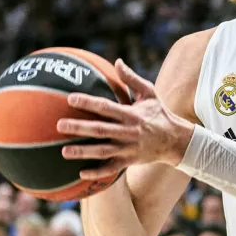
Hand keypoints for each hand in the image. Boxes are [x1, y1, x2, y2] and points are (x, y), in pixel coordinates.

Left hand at [56, 59, 194, 178]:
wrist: (176, 141)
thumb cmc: (160, 113)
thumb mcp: (149, 93)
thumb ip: (131, 79)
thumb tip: (117, 61)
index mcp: (131, 114)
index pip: (106, 107)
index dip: (88, 102)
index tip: (70, 98)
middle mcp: (128, 132)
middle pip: (100, 130)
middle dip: (79, 128)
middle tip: (59, 125)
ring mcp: (128, 148)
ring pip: (102, 152)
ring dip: (83, 152)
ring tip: (64, 151)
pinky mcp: (129, 161)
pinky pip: (111, 169)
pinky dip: (97, 172)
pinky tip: (81, 173)